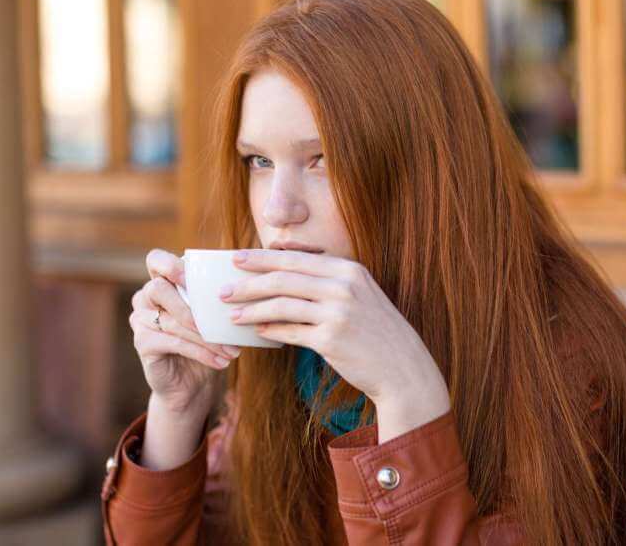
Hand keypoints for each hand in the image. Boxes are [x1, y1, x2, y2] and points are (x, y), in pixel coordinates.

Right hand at [129, 249, 241, 413]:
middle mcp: (146, 298)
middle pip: (158, 288)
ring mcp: (141, 321)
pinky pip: (174, 342)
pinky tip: (221, 361)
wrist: (192, 384)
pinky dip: (201, 352)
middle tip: (222, 321)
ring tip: (232, 350)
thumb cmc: (207, 344)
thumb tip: (248, 289)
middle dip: (192, 306)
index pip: (156, 260)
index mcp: (163, 283)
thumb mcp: (214, 319)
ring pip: (172, 321)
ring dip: (207, 337)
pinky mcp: (142, 343)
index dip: (170, 265)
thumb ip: (219, 300)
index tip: (189, 278)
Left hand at [220, 249, 449, 438]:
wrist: (403, 368)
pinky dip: (270, 331)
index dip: (262, 258)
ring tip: (232, 315)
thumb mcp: (359, 295)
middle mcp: (344, 286)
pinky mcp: (331, 340)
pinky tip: (257, 332)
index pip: (295, 259)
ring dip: (252, 309)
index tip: (237, 258)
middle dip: (248, 282)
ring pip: (282, 304)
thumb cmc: (376, 331)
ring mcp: (338, 312)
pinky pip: (290, 332)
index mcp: (349, 270)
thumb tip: (283, 275)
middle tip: (223, 290)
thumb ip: (327, 281)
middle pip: (283, 278)